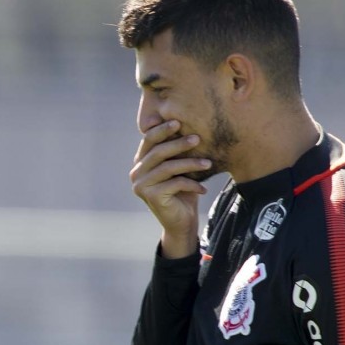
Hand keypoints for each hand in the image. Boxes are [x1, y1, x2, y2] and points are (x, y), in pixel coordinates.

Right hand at [129, 120, 210, 258]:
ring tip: (208, 163)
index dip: (162, 130)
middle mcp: (136, 173)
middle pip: (158, 152)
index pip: (148, 140)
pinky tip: (203, 189)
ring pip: (168, 167)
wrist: (181, 222)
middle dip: (178, 144)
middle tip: (197, 138)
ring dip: (190, 164)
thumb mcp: (178, 169)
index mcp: (140, 163)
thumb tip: (188, 125)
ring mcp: (141, 186)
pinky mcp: (151, 196)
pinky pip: (175, 183)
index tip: (178, 122)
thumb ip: (175, 152)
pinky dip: (192, 185)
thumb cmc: (182, 192)